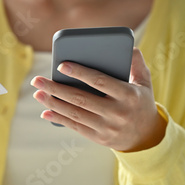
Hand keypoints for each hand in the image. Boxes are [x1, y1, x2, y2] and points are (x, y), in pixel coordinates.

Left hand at [31, 48, 165, 151]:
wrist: (146, 137)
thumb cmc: (141, 103)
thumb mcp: (145, 83)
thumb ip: (137, 64)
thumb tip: (129, 46)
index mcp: (128, 95)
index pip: (100, 81)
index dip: (79, 73)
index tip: (61, 65)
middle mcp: (117, 112)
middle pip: (80, 99)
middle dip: (56, 88)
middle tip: (37, 80)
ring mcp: (107, 127)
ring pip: (75, 113)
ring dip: (52, 103)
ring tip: (38, 92)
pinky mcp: (99, 138)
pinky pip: (75, 126)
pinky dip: (58, 119)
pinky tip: (45, 111)